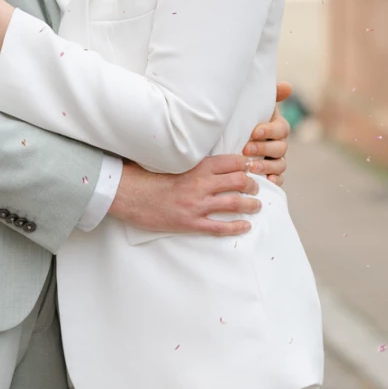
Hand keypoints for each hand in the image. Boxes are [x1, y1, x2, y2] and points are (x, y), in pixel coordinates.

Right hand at [108, 155, 261, 236]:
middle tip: (255, 187)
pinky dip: (237, 226)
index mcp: (197, 166)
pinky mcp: (191, 223)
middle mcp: (201, 184)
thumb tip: (214, 161)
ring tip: (256, 205)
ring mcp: (197, 205)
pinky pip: (220, 227)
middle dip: (252, 184)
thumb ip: (195, 162)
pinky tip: (245, 225)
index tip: (250, 167)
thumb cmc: (150, 177)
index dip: (245, 164)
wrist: (131, 195)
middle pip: (238, 181)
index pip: (231, 162)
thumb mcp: (174, 163)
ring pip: (234, 203)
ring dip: (250, 204)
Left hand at [242, 84, 291, 186]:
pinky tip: (267, 182)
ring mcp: (276, 160)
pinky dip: (274, 181)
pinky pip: (279, 180)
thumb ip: (269, 95)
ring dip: (267, 166)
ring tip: (251, 167)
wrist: (226, 138)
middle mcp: (279, 143)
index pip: (281, 128)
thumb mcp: (251, 106)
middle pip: (280, 148)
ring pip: (280, 164)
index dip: (269, 131)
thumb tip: (287, 87)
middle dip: (264, 148)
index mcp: (276, 126)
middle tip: (246, 149)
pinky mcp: (271, 174)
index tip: (254, 132)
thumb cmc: (241, 119)